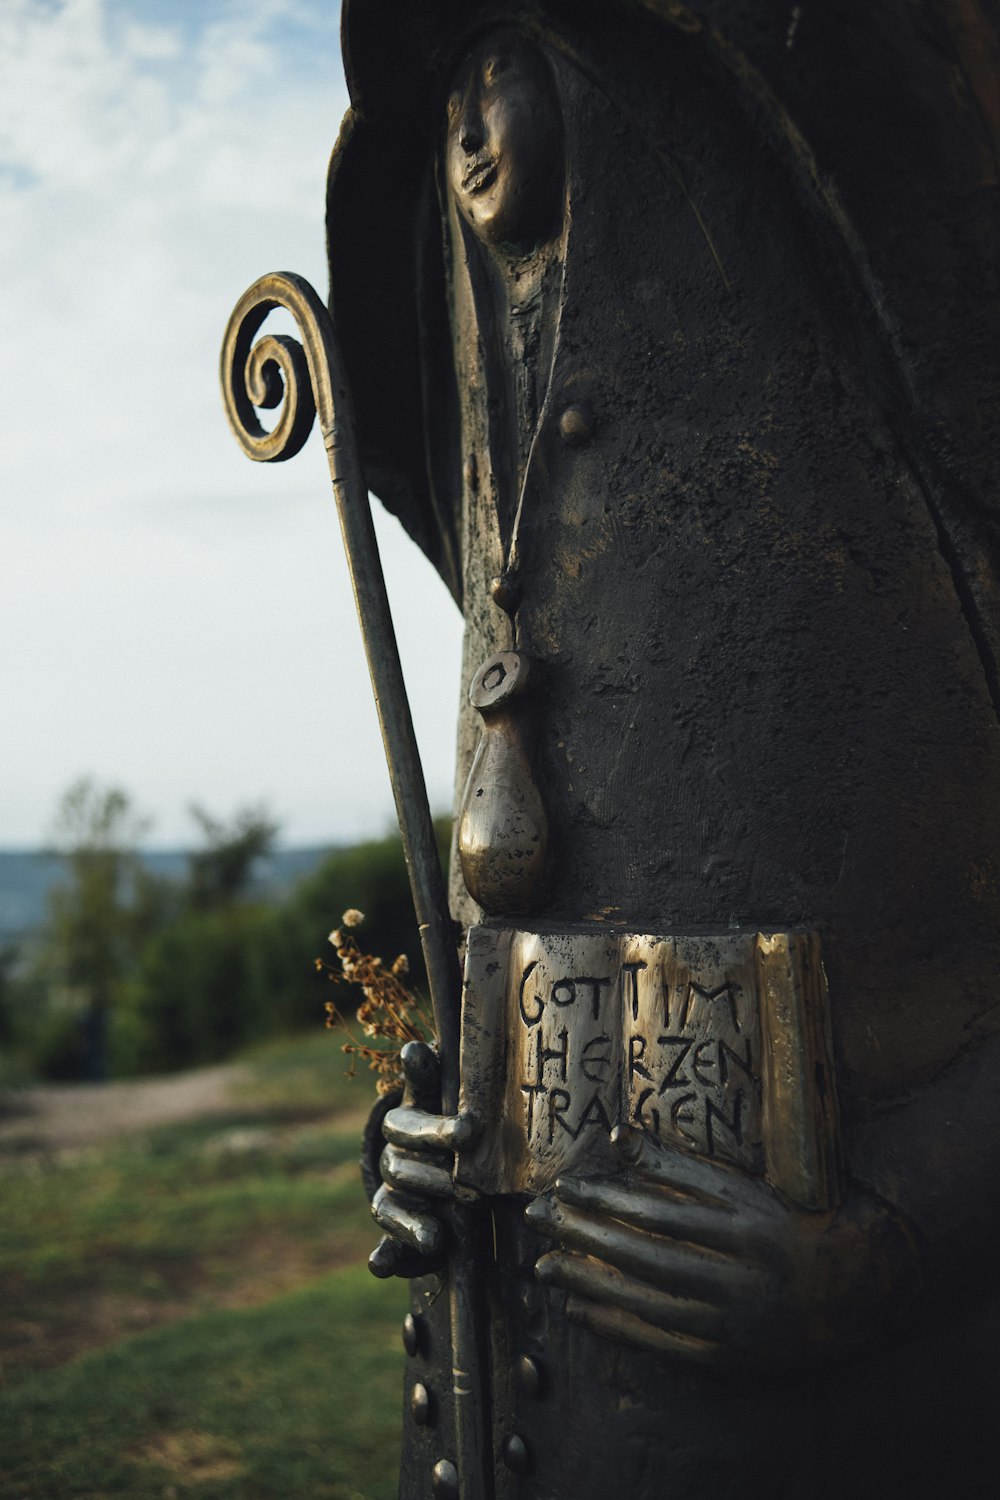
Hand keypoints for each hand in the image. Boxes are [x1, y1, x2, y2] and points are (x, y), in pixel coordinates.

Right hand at [368, 1040, 480, 1277]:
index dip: (438, 1130)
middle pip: (400, 1167)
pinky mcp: (396, 1233)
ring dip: (415, 1219)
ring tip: (442, 1233)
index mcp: (407, 1125)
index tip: (470, 1129)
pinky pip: (384, 1247)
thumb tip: (415, 1048)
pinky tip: (380, 1266)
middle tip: (467, 1185)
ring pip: (390, 1205)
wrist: (446, 1168)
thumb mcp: (445, 1099)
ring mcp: (391, 1197)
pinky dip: (384, 1257)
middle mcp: (394, 1160)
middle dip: (434, 1175)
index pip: (409, 1126)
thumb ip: (432, 1078)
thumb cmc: (453, 1125)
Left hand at [525, 1125, 919, 1369]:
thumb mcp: (741, 1188)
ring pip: (648, 1304)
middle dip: (586, 1238)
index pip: (663, 1214)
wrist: (850, 1292)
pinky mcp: (726, 1358)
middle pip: (648, 1259)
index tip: (564, 1186)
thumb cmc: (783, 1225)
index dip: (609, 1200)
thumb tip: (620, 1134)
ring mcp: (733, 1324)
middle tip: (538, 1221)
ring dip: (589, 1285)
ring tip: (544, 1267)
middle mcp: (740, 1280)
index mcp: (747, 1229)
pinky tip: (579, 1309)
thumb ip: (678, 1166)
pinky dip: (616, 1327)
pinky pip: (660, 1343)